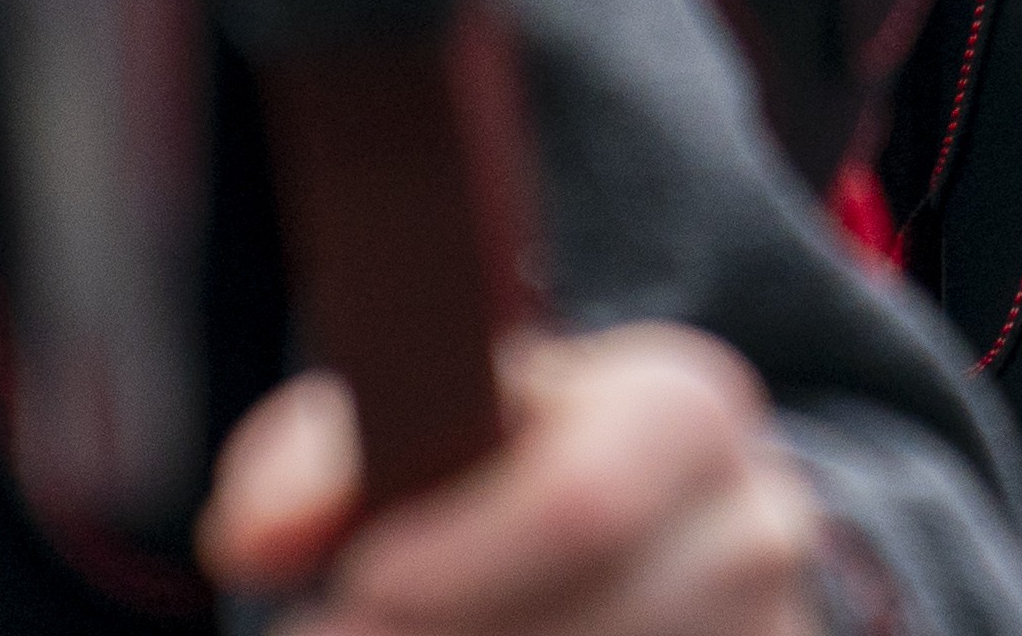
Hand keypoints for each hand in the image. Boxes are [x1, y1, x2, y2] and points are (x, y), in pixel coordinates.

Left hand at [200, 327, 826, 635]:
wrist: (658, 533)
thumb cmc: (505, 469)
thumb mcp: (429, 421)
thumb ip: (320, 458)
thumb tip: (248, 541)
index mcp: (686, 408)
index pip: (580, 501)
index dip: (453, 564)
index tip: (354, 589)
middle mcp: (753, 523)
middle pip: (574, 635)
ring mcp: (773, 630)